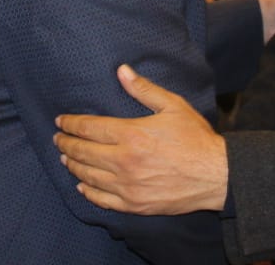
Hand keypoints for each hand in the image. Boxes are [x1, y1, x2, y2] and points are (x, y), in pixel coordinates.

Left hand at [54, 65, 228, 214]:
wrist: (216, 175)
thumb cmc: (196, 138)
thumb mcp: (173, 106)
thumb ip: (144, 89)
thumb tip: (121, 71)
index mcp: (132, 135)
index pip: (90, 128)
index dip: (71, 123)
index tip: (61, 121)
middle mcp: (124, 162)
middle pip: (83, 152)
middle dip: (66, 143)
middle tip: (58, 139)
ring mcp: (127, 186)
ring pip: (88, 176)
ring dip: (73, 165)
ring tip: (65, 158)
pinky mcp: (134, 204)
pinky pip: (102, 200)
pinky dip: (88, 192)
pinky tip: (82, 185)